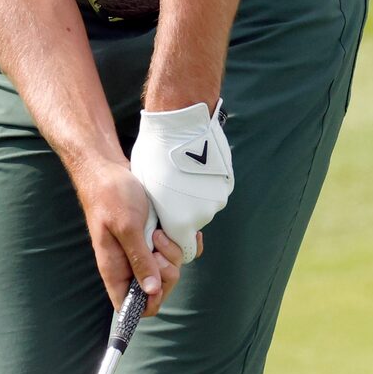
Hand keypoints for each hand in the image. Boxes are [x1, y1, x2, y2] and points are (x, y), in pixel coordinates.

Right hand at [74, 158, 186, 314]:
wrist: (110, 169)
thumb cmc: (111, 195)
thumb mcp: (126, 227)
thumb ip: (139, 259)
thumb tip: (151, 291)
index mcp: (115, 270)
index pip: (131, 307)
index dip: (149, 302)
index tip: (157, 280)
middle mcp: (129, 265)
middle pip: (158, 289)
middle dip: (166, 271)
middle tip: (157, 245)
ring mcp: (143, 252)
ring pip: (169, 270)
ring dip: (173, 253)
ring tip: (160, 231)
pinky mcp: (155, 239)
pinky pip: (178, 252)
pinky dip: (183, 243)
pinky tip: (178, 230)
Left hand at [129, 101, 233, 262]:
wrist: (182, 125)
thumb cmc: (155, 156)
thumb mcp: (145, 190)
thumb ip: (156, 213)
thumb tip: (157, 223)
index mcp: (179, 222)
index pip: (181, 247)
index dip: (172, 239)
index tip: (164, 225)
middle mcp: (202, 216)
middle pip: (192, 225)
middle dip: (182, 213)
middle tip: (169, 191)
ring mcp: (217, 199)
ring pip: (204, 207)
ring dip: (194, 198)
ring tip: (181, 175)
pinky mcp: (227, 183)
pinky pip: (214, 191)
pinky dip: (205, 184)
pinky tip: (195, 168)